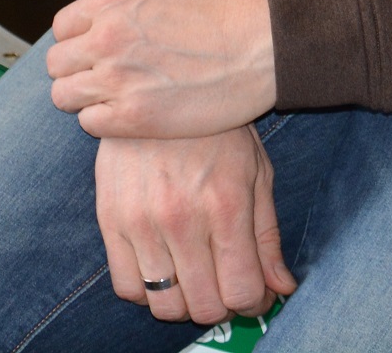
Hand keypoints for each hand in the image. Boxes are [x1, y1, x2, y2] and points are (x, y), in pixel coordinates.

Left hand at [47, 0, 276, 138]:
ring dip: (82, 97)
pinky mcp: (137, 118)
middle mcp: (106, 40)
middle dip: (75, 67)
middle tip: (103, 73)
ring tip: (112, 95)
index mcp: (109, 2)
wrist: (264, 43)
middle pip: (56, 63)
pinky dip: (102, 120)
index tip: (100, 46)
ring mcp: (119, 81)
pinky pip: (90, 124)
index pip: (61, 26)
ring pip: (64, 97)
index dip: (78, 37)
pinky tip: (128, 112)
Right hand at [94, 129, 293, 326]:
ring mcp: (140, 221)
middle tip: (223, 284)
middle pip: (204, 307)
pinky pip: (126, 286)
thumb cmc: (215, 130)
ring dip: (184, 302)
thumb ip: (267, 236)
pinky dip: (146, 291)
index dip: (254, 302)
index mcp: (224, 205)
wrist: (158, 84)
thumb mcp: (255, 172)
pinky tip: (162, 267)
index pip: (242, 292)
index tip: (253, 293)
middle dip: (221, 304)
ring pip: (164, 305)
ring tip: (193, 276)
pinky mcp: (109, 218)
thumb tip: (282, 289)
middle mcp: (181, 218)